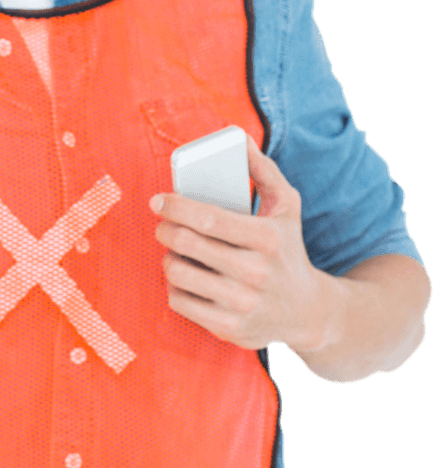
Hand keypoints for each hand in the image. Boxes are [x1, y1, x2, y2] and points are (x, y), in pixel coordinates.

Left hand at [151, 136, 322, 350]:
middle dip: (165, 229)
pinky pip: (180, 302)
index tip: (158, 200)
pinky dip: (173, 286)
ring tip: (174, 249)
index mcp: (268, 239)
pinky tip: (182, 276)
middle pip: (187, 245)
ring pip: (178, 273)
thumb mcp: (287, 207)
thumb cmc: (288, 250)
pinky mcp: (229, 328)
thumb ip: (262, 170)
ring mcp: (242, 304)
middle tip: (162, 224)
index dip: (176, 206)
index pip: (209, 218)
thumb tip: (238, 139)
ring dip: (168, 256)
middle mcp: (256, 274)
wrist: (308, 313)